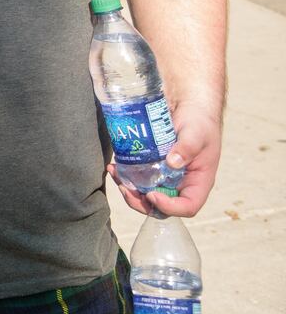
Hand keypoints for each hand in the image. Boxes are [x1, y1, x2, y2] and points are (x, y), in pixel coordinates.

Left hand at [109, 103, 221, 217]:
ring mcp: (165, 177)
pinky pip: (138, 179)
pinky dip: (125, 177)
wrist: (188, 106)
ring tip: (115, 174)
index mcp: (198, 182)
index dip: (169, 207)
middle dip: (140, 202)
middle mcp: (181, 184)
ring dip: (128, 189)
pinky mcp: (152, 167)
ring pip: (145, 194)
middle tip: (125, 188)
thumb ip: (187, 147)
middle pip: (161, 206)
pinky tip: (114, 166)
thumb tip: (172, 163)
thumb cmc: (199, 121)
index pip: (188, 206)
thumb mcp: (197, 133)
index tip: (152, 195)